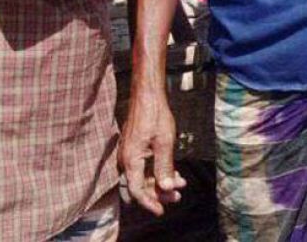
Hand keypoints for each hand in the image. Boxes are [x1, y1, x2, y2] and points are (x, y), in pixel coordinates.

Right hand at [119, 87, 185, 215]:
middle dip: (158, 193)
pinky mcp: (133, 150)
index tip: (161, 210)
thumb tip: (166, 187)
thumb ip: (164, 167)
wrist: (147, 96)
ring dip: (160, 182)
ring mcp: (128, 155)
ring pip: (143, 177)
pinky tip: (173, 172)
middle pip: (140, 186)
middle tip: (177, 196)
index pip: (137, 190)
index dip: (149, 202)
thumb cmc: (155, 116)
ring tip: (180, 184)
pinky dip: (156, 172)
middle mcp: (125, 160)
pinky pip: (143, 168)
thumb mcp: (165, 143)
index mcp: (131, 160)